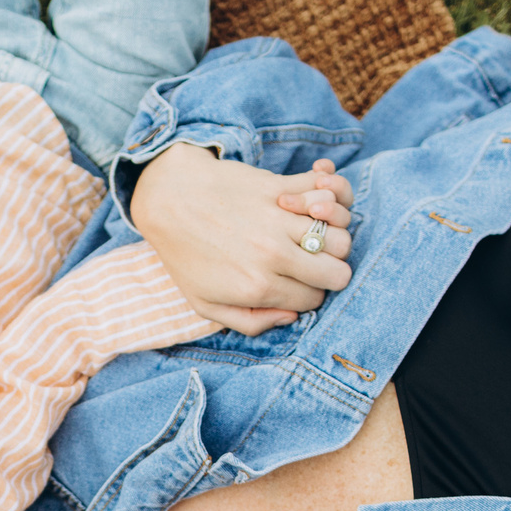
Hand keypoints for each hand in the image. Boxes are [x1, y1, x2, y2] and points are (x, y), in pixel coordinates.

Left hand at [131, 146, 353, 334]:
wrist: (168, 199)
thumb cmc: (185, 255)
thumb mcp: (205, 304)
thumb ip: (251, 323)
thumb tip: (291, 317)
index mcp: (257, 288)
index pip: (315, 299)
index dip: (310, 294)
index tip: (296, 285)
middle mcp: (273, 255)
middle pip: (339, 270)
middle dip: (331, 271)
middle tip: (313, 264)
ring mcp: (279, 219)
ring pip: (342, 233)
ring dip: (334, 235)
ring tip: (314, 234)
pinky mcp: (279, 187)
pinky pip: (327, 192)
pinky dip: (329, 196)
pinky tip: (314, 202)